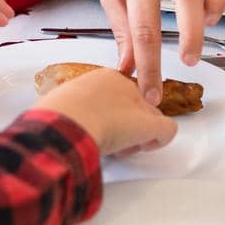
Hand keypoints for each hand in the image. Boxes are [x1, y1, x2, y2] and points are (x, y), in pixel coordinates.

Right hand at [32, 67, 177, 154]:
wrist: (66, 121)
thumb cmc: (57, 115)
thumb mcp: (64, 103)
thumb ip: (76, 106)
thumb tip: (70, 118)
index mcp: (104, 78)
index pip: (120, 95)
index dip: (113, 114)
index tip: (102, 125)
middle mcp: (125, 86)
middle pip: (138, 106)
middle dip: (129, 125)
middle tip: (112, 139)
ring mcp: (139, 103)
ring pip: (151, 119)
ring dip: (138, 135)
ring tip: (117, 146)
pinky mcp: (150, 123)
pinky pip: (166, 131)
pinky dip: (157, 141)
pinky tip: (142, 146)